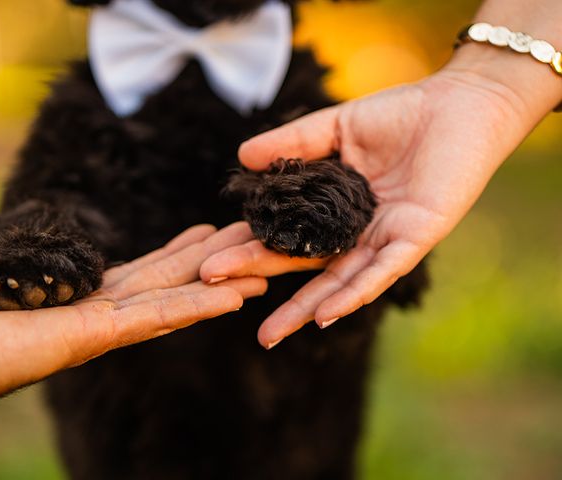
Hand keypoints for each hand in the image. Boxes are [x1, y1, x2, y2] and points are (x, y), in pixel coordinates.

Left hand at [0, 222, 265, 432]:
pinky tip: (235, 296)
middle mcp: (97, 313)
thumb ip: (8, 256)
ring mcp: (102, 327)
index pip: (139, 272)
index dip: (176, 252)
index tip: (206, 231)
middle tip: (248, 238)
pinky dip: (199, 307)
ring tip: (260, 267)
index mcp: (75, 294)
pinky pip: (158, 318)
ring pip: (174, 299)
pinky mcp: (98, 337)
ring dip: (218, 284)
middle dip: (209, 259)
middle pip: (167, 281)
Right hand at [201, 52, 551, 348]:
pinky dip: (354, 293)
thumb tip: (242, 156)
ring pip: (339, 280)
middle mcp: (357, 232)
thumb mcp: (335, 128)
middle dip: (258, 276)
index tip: (209, 257)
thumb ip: (293, 144)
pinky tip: (324, 315)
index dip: (248, 245)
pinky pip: (383, 271)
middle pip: (302, 262)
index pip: (285, 232)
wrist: (458, 104)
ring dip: (303, 308)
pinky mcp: (415, 237)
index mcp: (336, 210)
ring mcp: (385, 239)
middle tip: (214, 287)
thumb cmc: (401, 114)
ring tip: (269, 334)